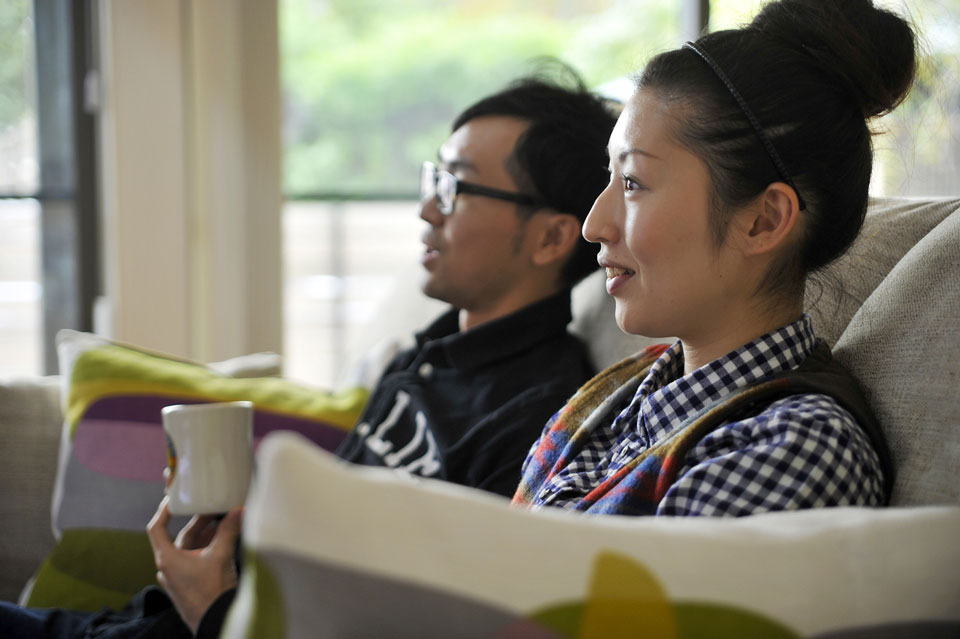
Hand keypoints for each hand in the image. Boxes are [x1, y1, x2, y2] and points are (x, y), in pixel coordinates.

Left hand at [146, 497, 242, 634]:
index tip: (174, 500)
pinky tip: (223, 542)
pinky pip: (196, 559)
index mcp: (168, 559)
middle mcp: (169, 567)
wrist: (215, 621)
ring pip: (191, 548)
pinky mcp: (189, 584)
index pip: (156, 528)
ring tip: (224, 523)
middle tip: (215, 508)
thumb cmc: (211, 593)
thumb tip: (239, 510)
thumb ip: (229, 531)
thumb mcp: (221, 556)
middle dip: (199, 521)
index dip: (164, 511)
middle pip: (181, 536)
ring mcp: (178, 577)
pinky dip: (208, 548)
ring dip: (206, 535)